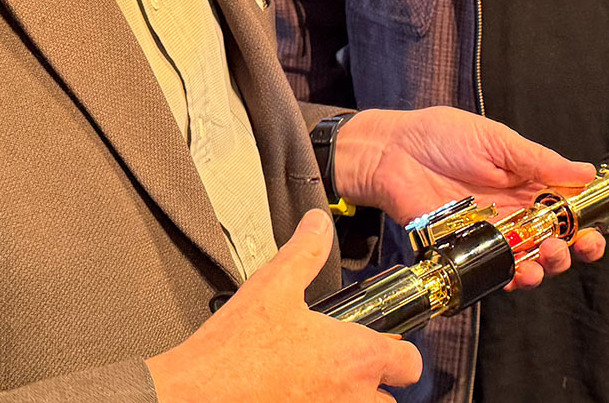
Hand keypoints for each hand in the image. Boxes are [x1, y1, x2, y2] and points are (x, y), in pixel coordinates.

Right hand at [146, 210, 420, 402]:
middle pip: (390, 399)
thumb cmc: (236, 348)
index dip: (399, 352)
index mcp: (356, 356)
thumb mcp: (274, 284)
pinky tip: (296, 393)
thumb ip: (305, 251)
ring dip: (351, 401)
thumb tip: (318, 223)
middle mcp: (352, 397)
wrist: (199, 393)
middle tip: (345, 366)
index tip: (381, 345)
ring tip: (321, 383)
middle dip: (374, 384)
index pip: (409, 364)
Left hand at [332, 107, 604, 288]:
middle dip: (573, 249)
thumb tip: (586, 173)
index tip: (596, 229)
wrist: (392, 152)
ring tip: (548, 257)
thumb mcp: (496, 140)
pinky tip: (520, 273)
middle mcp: (513, 212)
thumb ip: (538, 161)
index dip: (585, 222)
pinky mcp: (465, 250)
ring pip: (529, 260)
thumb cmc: (440, 136)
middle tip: (575, 246)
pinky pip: (493, 271)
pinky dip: (510, 277)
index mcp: (525, 183)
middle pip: (554, 241)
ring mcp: (490, 233)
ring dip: (547, 265)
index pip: (565, 208)